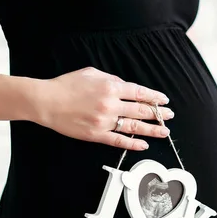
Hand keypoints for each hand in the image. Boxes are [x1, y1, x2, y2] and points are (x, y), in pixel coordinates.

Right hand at [35, 66, 173, 150]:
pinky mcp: (96, 134)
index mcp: (111, 87)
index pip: (139, 93)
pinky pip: (119, 141)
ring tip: (164, 131)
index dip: (154, 97)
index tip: (164, 100)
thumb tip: (125, 87)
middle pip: (141, 110)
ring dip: (152, 129)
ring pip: (134, 127)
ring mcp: (104, 121)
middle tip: (169, 116)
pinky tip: (144, 145)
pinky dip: (133, 143)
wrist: (47, 101)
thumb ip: (111, 79)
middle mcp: (110, 104)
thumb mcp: (91, 73)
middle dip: (158, 113)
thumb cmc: (66, 85)